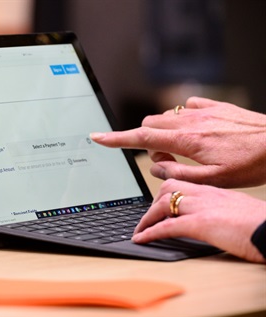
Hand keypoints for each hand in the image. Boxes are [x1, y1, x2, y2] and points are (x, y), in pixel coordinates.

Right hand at [90, 97, 265, 187]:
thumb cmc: (251, 164)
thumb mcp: (213, 180)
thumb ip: (177, 175)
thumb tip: (155, 167)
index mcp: (187, 141)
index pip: (141, 138)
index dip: (116, 139)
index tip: (98, 137)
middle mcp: (190, 121)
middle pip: (150, 124)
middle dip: (149, 142)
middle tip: (169, 160)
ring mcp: (202, 110)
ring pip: (165, 116)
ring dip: (164, 133)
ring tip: (185, 150)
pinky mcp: (214, 105)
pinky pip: (186, 107)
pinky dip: (182, 119)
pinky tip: (197, 131)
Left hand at [132, 179, 265, 262]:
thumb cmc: (263, 225)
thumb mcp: (239, 211)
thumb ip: (222, 211)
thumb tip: (213, 220)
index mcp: (216, 192)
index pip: (183, 184)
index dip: (167, 193)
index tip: (158, 203)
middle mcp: (206, 195)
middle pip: (168, 188)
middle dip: (153, 202)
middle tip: (147, 218)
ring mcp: (202, 208)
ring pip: (163, 203)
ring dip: (146, 218)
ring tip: (139, 231)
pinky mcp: (201, 224)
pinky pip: (167, 226)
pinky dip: (150, 232)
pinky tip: (141, 239)